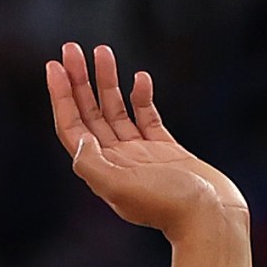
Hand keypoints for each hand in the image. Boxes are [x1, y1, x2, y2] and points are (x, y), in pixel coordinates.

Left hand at [45, 43, 247, 241]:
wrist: (211, 218)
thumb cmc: (168, 206)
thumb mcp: (121, 187)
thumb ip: (92, 164)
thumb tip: (78, 140)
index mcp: (101, 169)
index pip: (72, 127)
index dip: (60, 96)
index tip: (54, 66)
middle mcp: (116, 161)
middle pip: (90, 114)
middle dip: (78, 81)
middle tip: (70, 48)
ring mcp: (141, 155)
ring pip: (116, 110)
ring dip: (107, 81)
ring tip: (102, 50)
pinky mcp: (166, 150)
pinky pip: (147, 117)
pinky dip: (141, 97)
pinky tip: (139, 78)